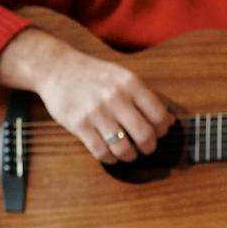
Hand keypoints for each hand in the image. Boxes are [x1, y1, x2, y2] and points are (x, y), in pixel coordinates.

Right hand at [0, 28, 170, 162]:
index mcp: (130, 83)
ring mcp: (96, 112)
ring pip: (123, 148)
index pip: (158, 115)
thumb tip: (168, 121)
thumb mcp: (123, 77)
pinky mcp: (79, 125)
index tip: (158, 133)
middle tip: (146, 148)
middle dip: (149, 147)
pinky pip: (100, 151)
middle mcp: (115, 97)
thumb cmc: (93, 75)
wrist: (58, 69)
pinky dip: (109, 158)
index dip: (162, 130)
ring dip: (130, 156)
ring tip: (129, 154)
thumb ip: (146, 97)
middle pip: (144, 135)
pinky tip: (111, 155)